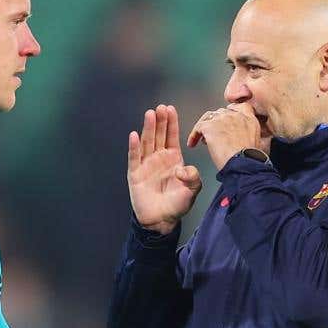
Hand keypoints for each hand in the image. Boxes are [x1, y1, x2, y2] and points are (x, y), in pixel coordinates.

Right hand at [128, 104, 202, 234]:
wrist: (162, 220)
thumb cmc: (177, 204)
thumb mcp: (193, 190)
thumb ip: (193, 177)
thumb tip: (182, 168)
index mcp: (173, 158)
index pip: (171, 136)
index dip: (171, 122)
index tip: (171, 108)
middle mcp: (158, 158)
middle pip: (158, 135)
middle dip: (160, 121)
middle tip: (161, 107)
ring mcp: (146, 164)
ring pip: (147, 142)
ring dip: (148, 128)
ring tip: (150, 114)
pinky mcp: (135, 173)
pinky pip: (134, 157)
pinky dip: (134, 147)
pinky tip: (134, 135)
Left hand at [186, 103, 262, 170]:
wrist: (242, 164)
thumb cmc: (248, 160)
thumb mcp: (256, 144)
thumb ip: (248, 135)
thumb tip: (239, 139)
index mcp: (249, 119)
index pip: (240, 106)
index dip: (231, 113)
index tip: (225, 122)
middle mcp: (236, 115)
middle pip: (221, 113)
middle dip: (216, 123)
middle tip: (214, 136)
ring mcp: (222, 119)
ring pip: (208, 118)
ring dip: (205, 128)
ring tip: (203, 140)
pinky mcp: (210, 126)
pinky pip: (198, 127)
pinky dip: (194, 136)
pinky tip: (192, 144)